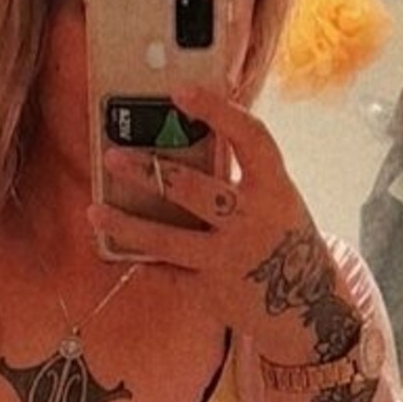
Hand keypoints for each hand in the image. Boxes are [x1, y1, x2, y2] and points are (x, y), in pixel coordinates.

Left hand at [90, 82, 361, 361]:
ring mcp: (228, 260)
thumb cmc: (284, 240)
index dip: (217, 111)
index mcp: (274, 190)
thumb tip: (194, 129)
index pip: (250, 139)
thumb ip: (243, 174)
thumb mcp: (277, 201)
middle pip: (193, 190)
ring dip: (125, 224)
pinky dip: (140, 260)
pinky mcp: (210, 291)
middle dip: (148, 172)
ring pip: (166, 240)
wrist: (308, 310)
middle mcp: (252, 222)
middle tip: (112, 156)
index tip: (181, 91)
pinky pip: (166, 272)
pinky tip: (112, 249)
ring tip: (94, 211)